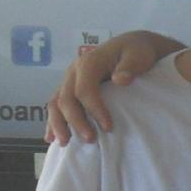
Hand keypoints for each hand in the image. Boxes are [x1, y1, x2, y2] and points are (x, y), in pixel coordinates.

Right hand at [46, 30, 181, 143]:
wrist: (132, 46)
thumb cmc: (137, 52)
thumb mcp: (138, 56)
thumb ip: (130, 67)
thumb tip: (120, 80)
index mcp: (89, 63)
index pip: (84, 89)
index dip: (94, 109)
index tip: (108, 127)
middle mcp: (74, 71)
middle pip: (66, 99)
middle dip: (76, 121)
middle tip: (91, 140)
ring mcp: (69, 80)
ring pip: (55, 103)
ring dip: (58, 124)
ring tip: (65, 143)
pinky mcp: (70, 88)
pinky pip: (56, 105)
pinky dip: (53, 121)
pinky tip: (51, 138)